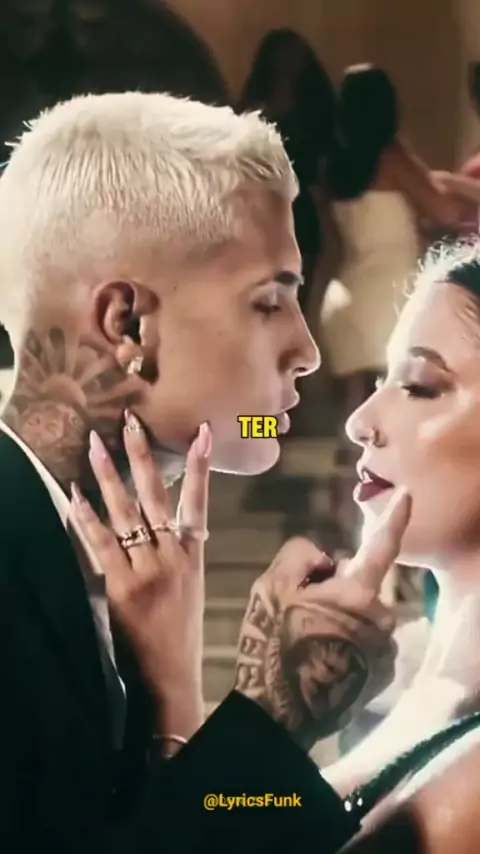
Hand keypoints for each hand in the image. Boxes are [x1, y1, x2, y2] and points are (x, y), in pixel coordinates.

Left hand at [70, 412, 210, 740]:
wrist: (171, 676)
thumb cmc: (180, 633)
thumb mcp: (190, 586)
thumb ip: (177, 553)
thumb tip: (159, 523)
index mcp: (192, 555)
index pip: (198, 502)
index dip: (200, 466)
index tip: (200, 432)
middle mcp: (172, 557)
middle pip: (155, 496)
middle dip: (142, 456)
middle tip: (130, 421)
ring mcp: (147, 570)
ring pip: (125, 513)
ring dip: (108, 476)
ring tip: (96, 444)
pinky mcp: (122, 587)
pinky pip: (101, 544)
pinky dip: (87, 517)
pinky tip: (75, 493)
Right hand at [235, 488, 410, 750]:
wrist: (278, 715)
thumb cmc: (273, 645)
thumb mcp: (271, 584)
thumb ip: (302, 554)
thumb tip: (324, 559)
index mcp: (359, 592)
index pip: (382, 545)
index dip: (395, 516)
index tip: (408, 495)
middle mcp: (381, 620)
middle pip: (360, 585)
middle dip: (336, 587)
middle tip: (299, 610)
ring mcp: (384, 652)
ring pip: (360, 616)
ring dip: (339, 618)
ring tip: (303, 641)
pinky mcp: (380, 677)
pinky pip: (364, 644)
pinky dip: (345, 644)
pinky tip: (317, 661)